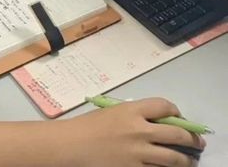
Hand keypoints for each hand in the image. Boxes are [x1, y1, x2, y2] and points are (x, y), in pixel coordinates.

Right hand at [63, 98, 204, 166]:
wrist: (70, 145)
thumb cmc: (87, 126)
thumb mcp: (111, 112)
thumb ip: (133, 115)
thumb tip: (155, 122)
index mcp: (130, 111)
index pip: (164, 106)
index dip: (176, 111)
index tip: (178, 117)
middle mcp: (139, 131)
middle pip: (177, 134)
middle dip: (191, 139)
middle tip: (196, 143)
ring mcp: (138, 153)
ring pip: (174, 158)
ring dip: (185, 160)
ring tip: (188, 161)